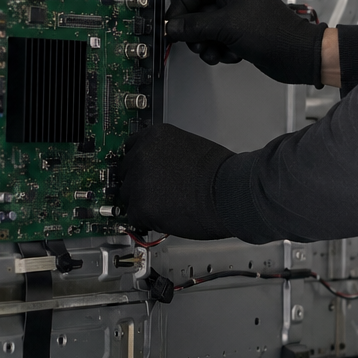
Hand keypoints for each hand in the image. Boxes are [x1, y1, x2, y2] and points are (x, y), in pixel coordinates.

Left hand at [118, 124, 235, 239]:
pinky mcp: (142, 206)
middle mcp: (142, 154)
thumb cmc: (222, 173)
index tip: (141, 173)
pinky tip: (167, 216)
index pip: (130, 148)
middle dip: (140, 185)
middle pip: (126, 173)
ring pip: (128, 197)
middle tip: (160, 193)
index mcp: (155, 136)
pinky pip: (135, 217)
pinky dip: (148, 220)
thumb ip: (167, 154)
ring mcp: (139, 180)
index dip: (137, 164)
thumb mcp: (190, 147)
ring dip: (143, 203)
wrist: (231, 193)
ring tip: (169, 206)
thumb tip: (158, 168)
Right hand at [165, 0, 325, 84]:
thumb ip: (195, 26)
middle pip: (200, 12)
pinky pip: (220, 42)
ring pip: (208, 31)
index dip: (181, 6)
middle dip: (196, 31)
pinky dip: (221, 51)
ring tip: (215, 52)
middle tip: (195, 42)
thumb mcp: (226, 26)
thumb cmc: (273, 32)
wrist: (297, 55)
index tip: (172, 23)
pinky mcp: (243, 36)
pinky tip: (231, 55)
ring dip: (208, 45)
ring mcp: (239, 18)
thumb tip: (174, 26)